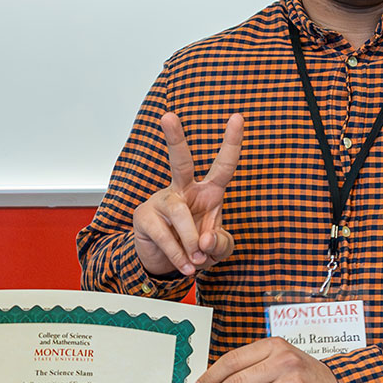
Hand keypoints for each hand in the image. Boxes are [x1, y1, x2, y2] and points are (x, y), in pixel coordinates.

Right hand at [132, 113, 242, 276]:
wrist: (167, 264)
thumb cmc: (196, 247)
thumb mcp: (218, 249)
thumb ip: (220, 244)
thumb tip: (204, 241)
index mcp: (208, 191)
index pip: (223, 164)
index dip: (231, 142)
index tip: (237, 118)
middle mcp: (184, 189)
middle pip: (179, 161)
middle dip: (174, 138)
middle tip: (167, 117)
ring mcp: (162, 201)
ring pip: (179, 212)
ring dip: (189, 239)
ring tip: (196, 260)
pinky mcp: (145, 218)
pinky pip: (164, 235)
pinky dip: (178, 255)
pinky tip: (185, 265)